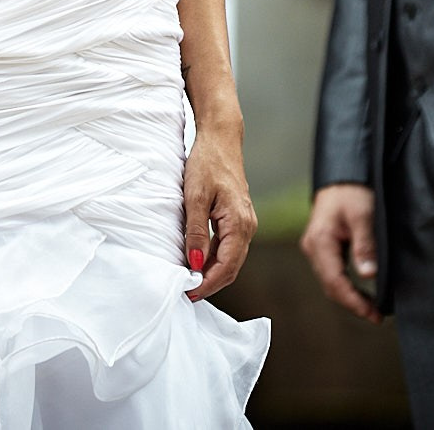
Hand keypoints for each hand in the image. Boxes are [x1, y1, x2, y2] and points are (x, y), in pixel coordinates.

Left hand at [181, 123, 256, 301]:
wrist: (220, 139)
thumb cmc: (207, 163)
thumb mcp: (195, 197)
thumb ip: (196, 231)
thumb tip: (194, 263)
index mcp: (239, 224)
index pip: (226, 267)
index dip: (207, 284)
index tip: (187, 294)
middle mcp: (247, 226)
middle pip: (231, 268)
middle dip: (209, 283)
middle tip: (186, 293)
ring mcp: (245, 223)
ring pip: (230, 259)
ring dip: (211, 272)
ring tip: (188, 281)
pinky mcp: (238, 218)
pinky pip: (229, 247)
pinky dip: (214, 259)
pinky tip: (197, 260)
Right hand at [299, 183, 379, 323]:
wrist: (343, 174)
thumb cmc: (352, 191)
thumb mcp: (363, 215)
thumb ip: (365, 245)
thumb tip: (368, 275)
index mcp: (320, 241)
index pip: (334, 281)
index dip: (354, 302)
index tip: (373, 314)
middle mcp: (313, 247)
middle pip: (330, 285)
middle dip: (352, 303)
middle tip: (376, 316)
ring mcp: (316, 247)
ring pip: (330, 281)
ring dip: (349, 296)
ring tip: (372, 307)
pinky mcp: (323, 246)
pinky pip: (332, 272)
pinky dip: (346, 284)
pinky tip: (361, 290)